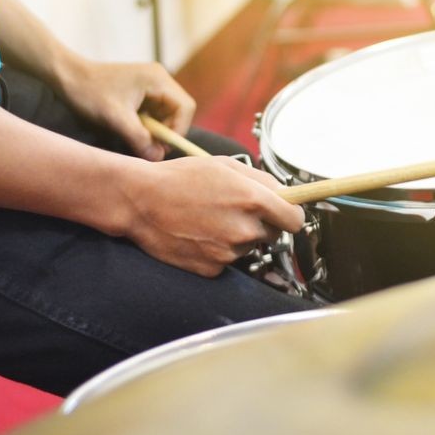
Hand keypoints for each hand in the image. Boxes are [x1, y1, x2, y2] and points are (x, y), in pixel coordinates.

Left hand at [56, 58, 195, 160]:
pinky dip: (147, 125)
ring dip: (156, 129)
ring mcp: (151, 85)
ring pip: (167, 114)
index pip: (185, 107)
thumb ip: (139, 138)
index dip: (178, 130)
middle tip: (149, 146)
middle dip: (167, 131)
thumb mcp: (116, 119)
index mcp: (158, 80)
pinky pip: (154, 112)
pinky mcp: (141, 91)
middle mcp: (159, 79)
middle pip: (179, 111)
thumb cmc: (90, 92)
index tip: (162, 146)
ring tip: (137, 137)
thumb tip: (158, 157)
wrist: (67, 76)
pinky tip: (130, 128)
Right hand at [119, 156, 305, 276]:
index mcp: (252, 200)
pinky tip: (200, 234)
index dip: (291, 216)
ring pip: (249, 246)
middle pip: (273, 234)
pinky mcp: (213, 269)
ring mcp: (229, 252)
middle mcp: (244, 229)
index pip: (295, 220)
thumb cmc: (179, 179)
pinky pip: (228, 260)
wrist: (139, 201)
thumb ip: (262, 181)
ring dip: (238, 236)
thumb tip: (287, 194)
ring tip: (210, 219)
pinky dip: (219, 250)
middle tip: (234, 210)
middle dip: (261, 223)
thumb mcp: (225, 166)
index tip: (286, 214)